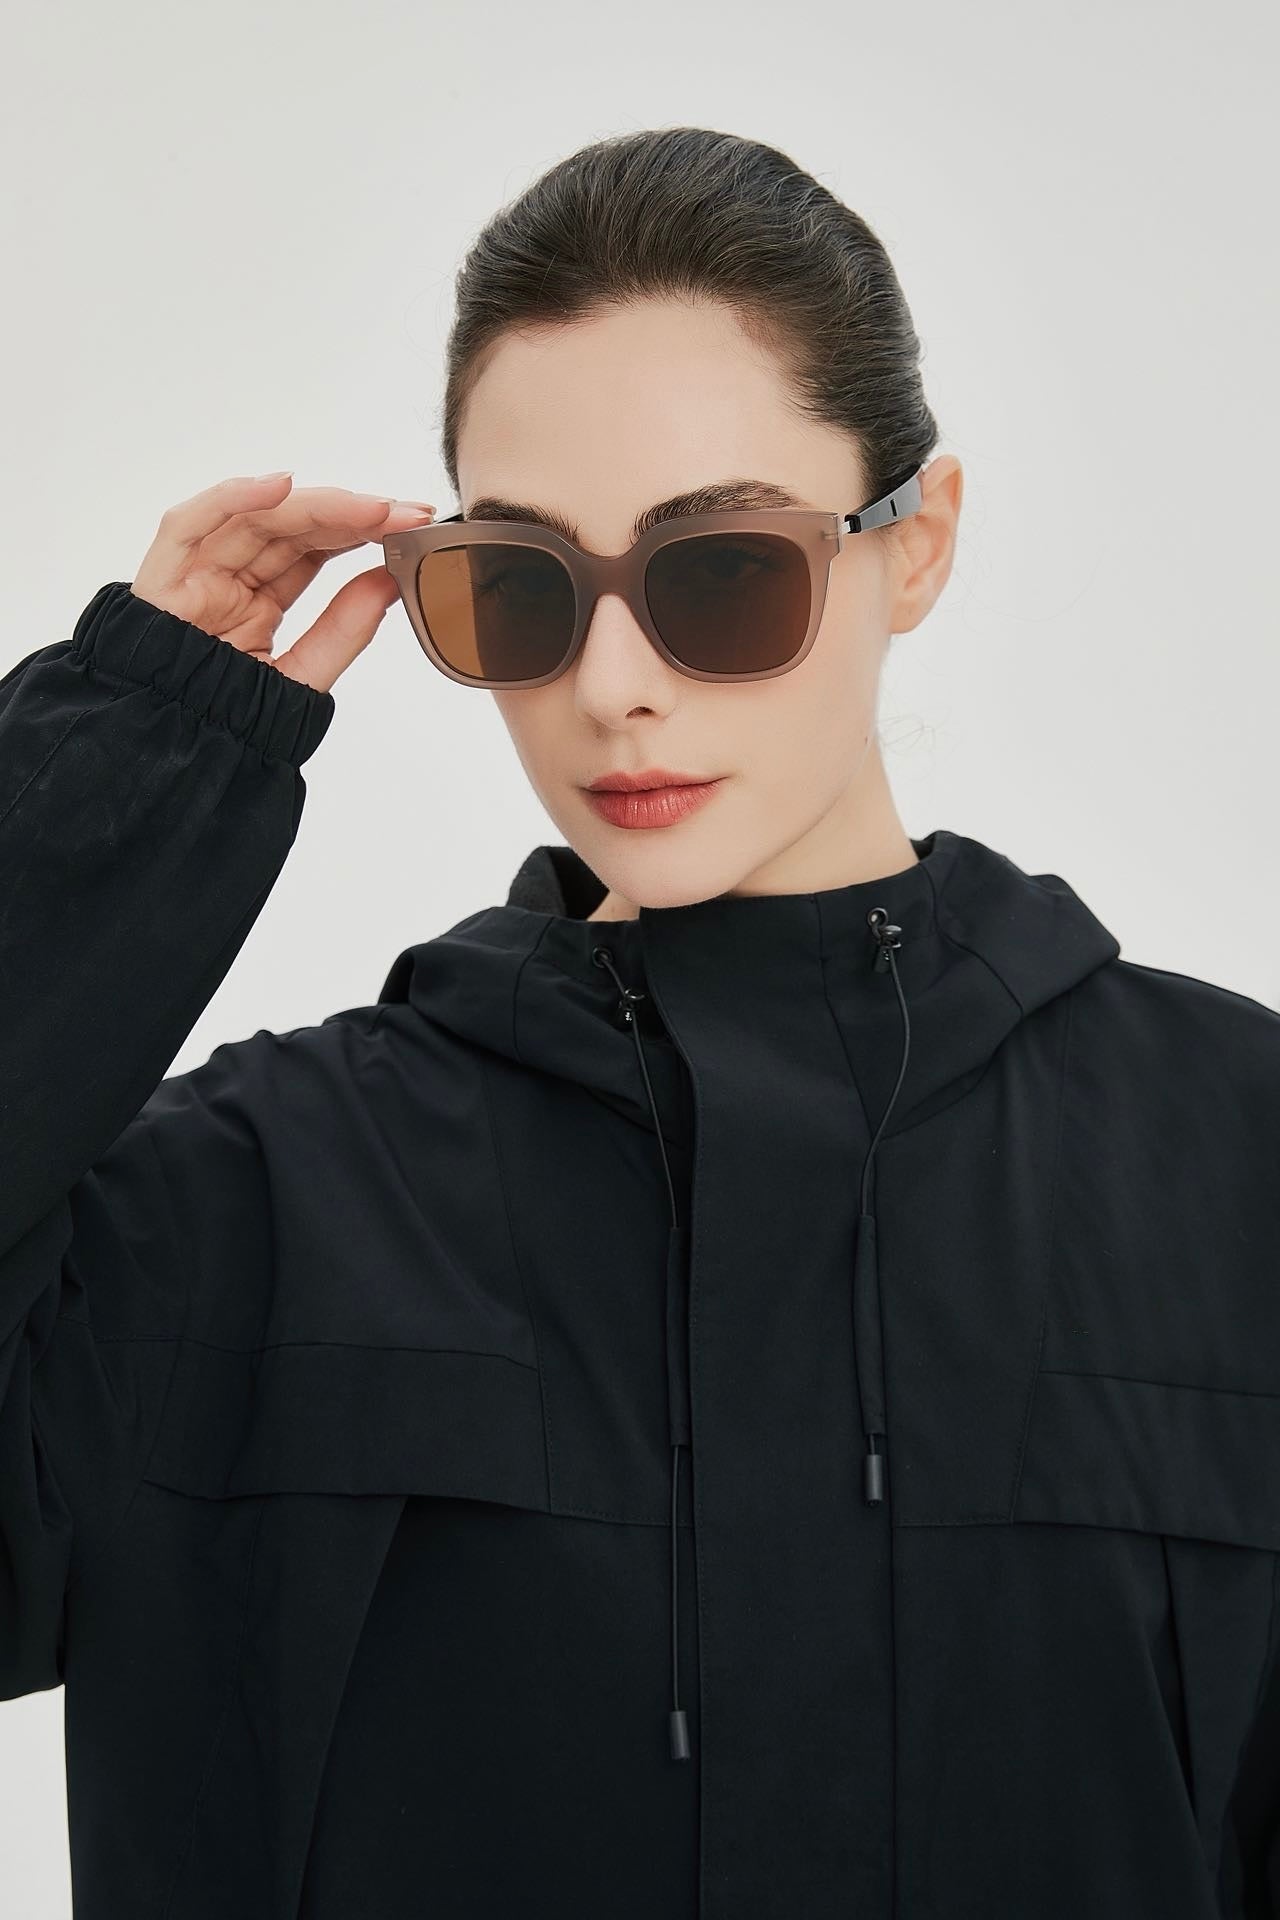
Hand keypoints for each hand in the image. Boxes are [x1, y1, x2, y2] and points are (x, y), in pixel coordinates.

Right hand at [129, 472, 436, 693]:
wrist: (177, 755)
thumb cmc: (228, 723)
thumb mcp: (305, 675)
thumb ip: (344, 630)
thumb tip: (389, 581)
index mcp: (257, 602)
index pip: (314, 550)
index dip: (361, 531)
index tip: (409, 524)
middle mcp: (226, 579)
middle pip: (292, 528)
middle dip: (352, 514)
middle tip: (405, 511)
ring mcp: (194, 575)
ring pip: (255, 518)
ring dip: (316, 506)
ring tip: (371, 507)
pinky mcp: (162, 578)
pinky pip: (189, 524)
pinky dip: (232, 499)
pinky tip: (281, 488)